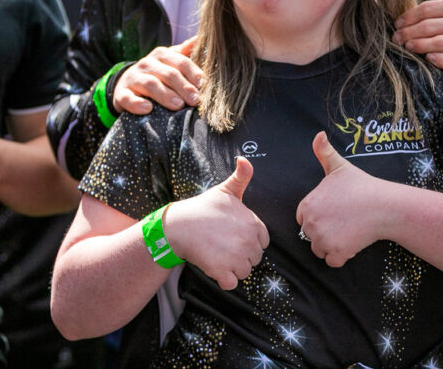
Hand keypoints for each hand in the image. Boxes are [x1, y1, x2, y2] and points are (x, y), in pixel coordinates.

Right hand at [112, 36, 202, 113]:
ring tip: (178, 106)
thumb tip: (201, 38)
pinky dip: (136, 103)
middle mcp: (146, 64)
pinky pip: (127, 98)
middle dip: (183, 87)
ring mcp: (133, 78)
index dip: (194, 74)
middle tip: (195, 100)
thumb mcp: (171, 62)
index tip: (203, 85)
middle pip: (168, 74)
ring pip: (150, 84)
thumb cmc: (157, 74)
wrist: (127, 84)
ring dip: (165, 95)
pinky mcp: (121, 94)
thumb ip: (186, 52)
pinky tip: (148, 109)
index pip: (181, 62)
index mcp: (162, 55)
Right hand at [164, 157, 268, 288]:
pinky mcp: (222, 271)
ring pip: (244, 272)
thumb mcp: (225, 189)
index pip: (262, 242)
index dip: (248, 240)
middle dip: (241, 255)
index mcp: (254, 224)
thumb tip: (244, 159)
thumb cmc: (204, 208)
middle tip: (222, 244)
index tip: (233, 235)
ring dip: (232, 268)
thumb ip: (241, 176)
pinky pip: (232, 284)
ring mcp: (236, 258)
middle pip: (254, 258)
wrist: (179, 225)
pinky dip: (224, 280)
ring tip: (217, 253)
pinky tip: (214, 267)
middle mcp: (248, 241)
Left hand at [296, 132, 385, 266]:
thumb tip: (318, 134)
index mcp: (307, 204)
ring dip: (332, 245)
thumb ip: (324, 151)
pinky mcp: (336, 252)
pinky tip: (353, 241)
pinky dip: (342, 256)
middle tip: (345, 220)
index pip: (304, 219)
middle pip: (311, 236)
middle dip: (325, 232)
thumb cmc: (361, 186)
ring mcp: (322, 239)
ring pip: (320, 250)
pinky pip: (332, 261)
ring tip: (349, 230)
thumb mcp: (339, 166)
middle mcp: (310, 223)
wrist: (384, 205)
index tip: (335, 210)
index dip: (319, 216)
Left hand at [393, 0, 442, 72]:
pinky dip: (437, 60)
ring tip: (406, 46)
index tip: (398, 22)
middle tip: (396, 37)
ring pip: (437, 44)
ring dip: (417, 46)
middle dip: (408, 32)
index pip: (428, 8)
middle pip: (428, 26)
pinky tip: (428, 58)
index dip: (409, 16)